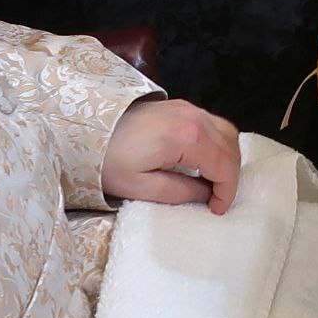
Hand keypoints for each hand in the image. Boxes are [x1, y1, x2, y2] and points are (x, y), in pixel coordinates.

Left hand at [103, 98, 241, 214]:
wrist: (87, 128)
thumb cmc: (109, 160)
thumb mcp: (141, 187)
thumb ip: (180, 193)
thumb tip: (205, 194)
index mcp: (187, 138)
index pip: (224, 166)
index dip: (226, 191)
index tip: (216, 210)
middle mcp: (194, 117)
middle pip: (231, 146)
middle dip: (230, 176)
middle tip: (218, 200)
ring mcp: (188, 108)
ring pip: (226, 131)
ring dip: (227, 158)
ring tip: (214, 182)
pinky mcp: (181, 106)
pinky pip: (213, 124)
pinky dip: (218, 144)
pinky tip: (205, 162)